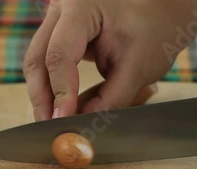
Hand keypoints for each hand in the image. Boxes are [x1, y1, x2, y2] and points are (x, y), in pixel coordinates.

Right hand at [24, 0, 196, 120]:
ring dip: (44, 96)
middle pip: (38, 58)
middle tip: (50, 128)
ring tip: (53, 123)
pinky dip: (51, 87)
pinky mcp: (58, 33)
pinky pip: (46, 63)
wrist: (159, 12)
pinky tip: (58, 108)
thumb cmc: (153, 31)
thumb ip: (110, 99)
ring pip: (37, 62)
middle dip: (43, 98)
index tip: (63, 120)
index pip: (60, 54)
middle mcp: (61, 8)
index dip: (61, 91)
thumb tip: (82, 124)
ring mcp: (56, 19)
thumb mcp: (138, 68)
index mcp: (81, 7)